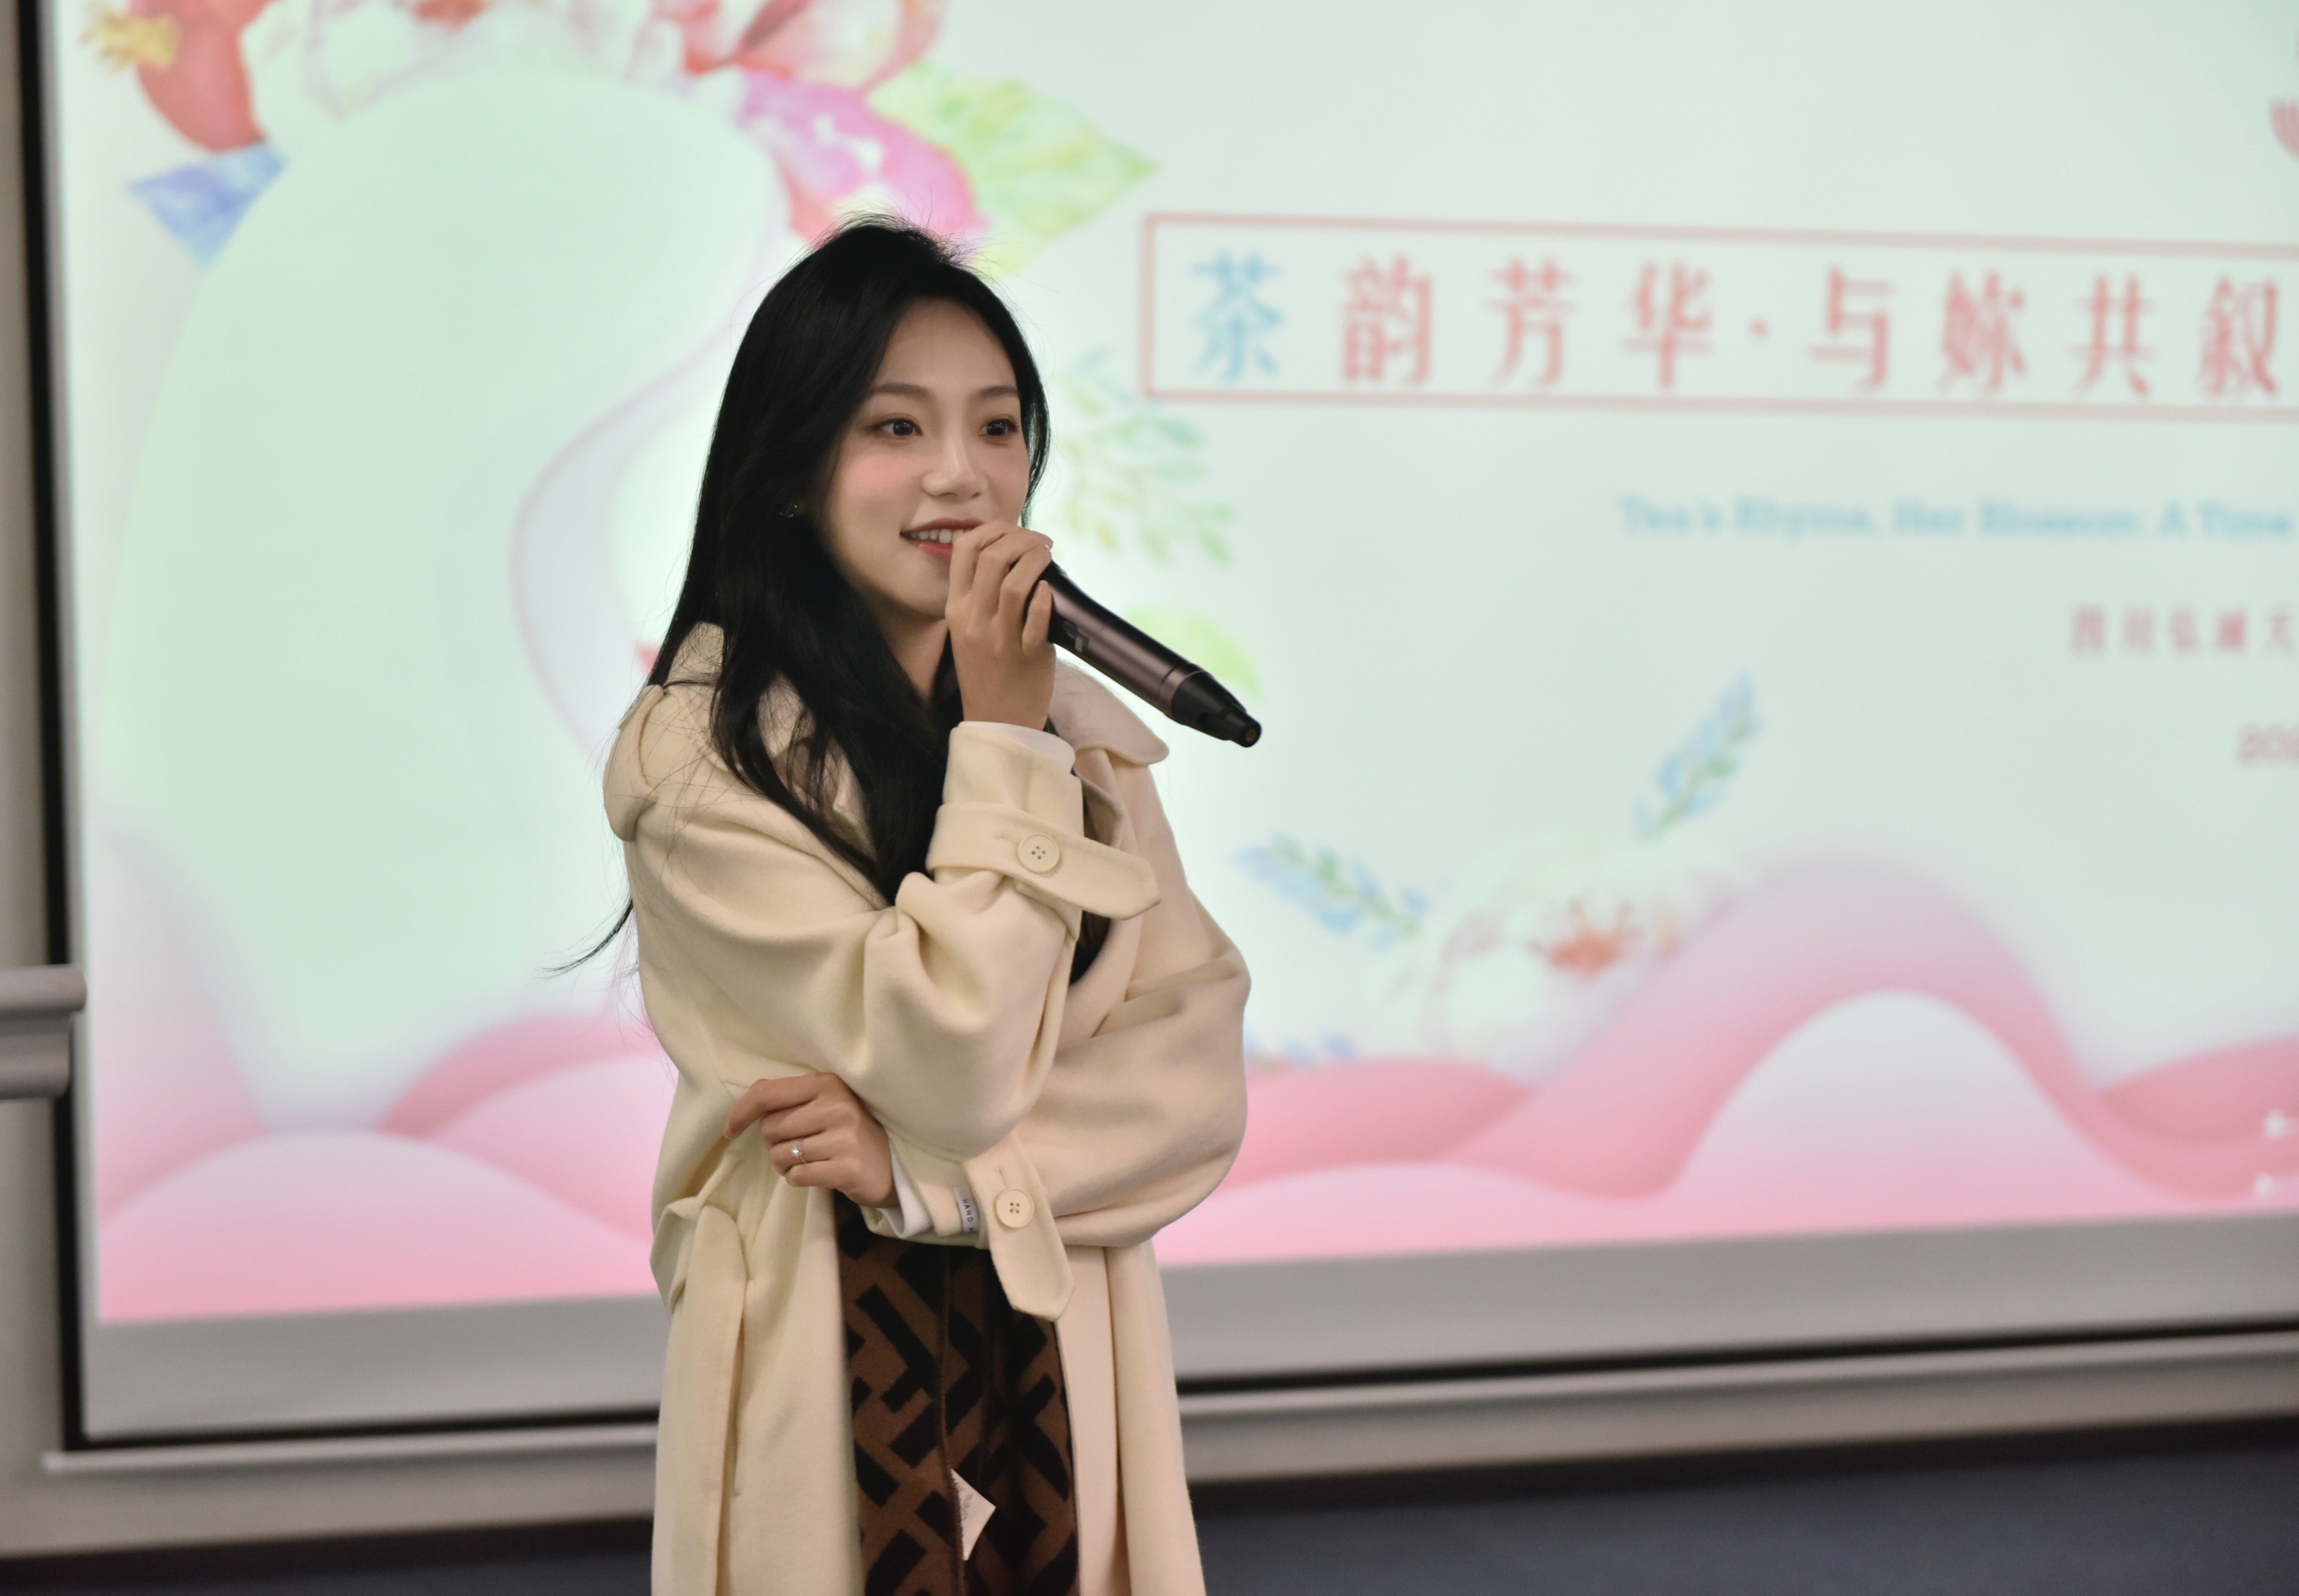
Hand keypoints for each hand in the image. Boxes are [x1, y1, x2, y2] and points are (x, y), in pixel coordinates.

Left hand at [725, 1072, 896, 1208]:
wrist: (891, 1165)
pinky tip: (818, 1172)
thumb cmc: (847, 1131)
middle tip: (799, 1143)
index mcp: (826, 1083)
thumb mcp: (823, 1103)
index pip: (767, 1094)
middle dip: (774, 1142)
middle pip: (769, 1129)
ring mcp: (843, 1136)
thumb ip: (787, 1097)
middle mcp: (836, 1105)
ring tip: (810, 1159)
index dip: (741, 1112)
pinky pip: (796, 1176)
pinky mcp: (846, 1167)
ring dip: (786, 1163)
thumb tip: (748, 1101)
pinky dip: (798, 1178)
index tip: (730, 1129)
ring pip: (779, 1155)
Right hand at [947, 521, 1055, 728]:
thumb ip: (979, 595)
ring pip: (1014, 583)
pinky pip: (1035, 619)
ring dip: (1036, 559)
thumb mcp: (968, 629)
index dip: (992, 530)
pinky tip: (1050, 588)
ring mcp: (999, 639)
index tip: (1015, 532)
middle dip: (1021, 538)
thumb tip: (1008, 555)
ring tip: (1049, 556)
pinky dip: (1044, 597)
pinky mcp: (1027, 656)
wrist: (997, 721)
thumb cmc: (988, 670)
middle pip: (992, 558)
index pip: (963, 550)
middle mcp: (974, 621)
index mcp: (956, 609)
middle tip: (1041, 542)